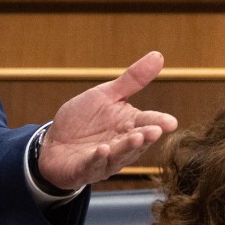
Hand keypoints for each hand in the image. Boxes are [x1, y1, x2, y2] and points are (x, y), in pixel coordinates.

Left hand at [38, 51, 176, 190]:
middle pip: (137, 141)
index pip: (147, 123)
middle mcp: (121, 145)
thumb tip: (158, 55)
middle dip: (146, 136)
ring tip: (136, 138)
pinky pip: (92, 164)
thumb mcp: (105, 95)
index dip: (159, 122)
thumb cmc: (83, 120)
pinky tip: (102, 150)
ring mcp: (105, 160)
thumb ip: (132, 80)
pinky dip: (98, 158)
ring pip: (119, 155)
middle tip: (155, 130)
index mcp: (128, 125)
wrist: (53, 144)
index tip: (171, 122)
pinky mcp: (85, 169)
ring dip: (127, 147)